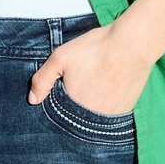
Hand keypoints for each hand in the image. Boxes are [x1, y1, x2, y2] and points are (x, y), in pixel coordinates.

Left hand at [27, 16, 154, 113]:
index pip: (59, 115)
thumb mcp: (60, 58)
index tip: (65, 86)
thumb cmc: (95, 49)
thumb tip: (33, 100)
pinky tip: (106, 86)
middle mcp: (93, 119)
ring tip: (94, 83)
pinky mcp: (125, 111)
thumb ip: (42, 80)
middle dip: (74, 104)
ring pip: (93, 117)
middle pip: (76, 117)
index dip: (59, 100)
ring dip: (90, 105)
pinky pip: (108, 114)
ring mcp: (110, 117)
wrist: (132, 45)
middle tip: (82, 82)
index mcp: (74, 108)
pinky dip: (105, 104)